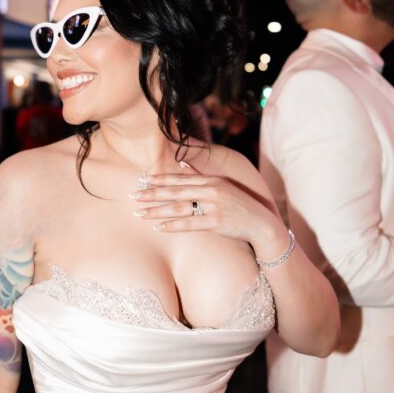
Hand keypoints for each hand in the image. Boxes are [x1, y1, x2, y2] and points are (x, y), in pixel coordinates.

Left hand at [130, 161, 281, 250]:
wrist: (260, 222)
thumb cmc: (238, 205)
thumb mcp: (221, 186)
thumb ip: (200, 176)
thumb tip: (181, 165)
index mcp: (210, 180)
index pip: (180, 179)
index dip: (160, 180)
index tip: (142, 181)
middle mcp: (210, 190)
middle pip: (175, 191)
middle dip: (152, 194)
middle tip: (133, 196)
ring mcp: (213, 205)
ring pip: (179, 207)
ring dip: (157, 211)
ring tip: (140, 213)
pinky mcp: (216, 221)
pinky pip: (190, 223)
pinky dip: (174, 225)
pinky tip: (159, 227)